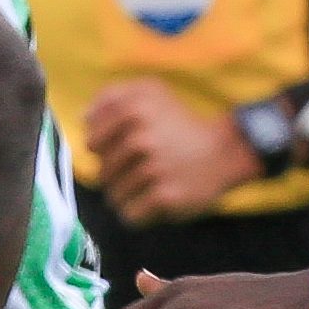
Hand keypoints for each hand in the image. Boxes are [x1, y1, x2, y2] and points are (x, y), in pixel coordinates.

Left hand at [84, 79, 260, 225]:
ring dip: (128, 197)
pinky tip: (153, 202)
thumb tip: (83, 119)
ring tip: (150, 187)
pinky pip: (130, 215)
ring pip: (114, 196)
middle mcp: (141, 137)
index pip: (92, 142)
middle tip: (143, 170)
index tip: (124, 150)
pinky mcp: (165, 197)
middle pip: (102, 172)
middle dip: (118, 176)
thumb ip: (113, 96)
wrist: (224, 151)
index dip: (104, 151)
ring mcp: (153, 169)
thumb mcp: (151, 92)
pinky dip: (138, 214)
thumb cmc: (180, 124)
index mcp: (133, 108)